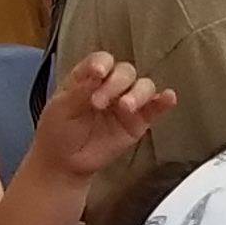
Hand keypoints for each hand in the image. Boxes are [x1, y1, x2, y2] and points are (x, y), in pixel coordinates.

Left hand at [26, 52, 171, 183]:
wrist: (64, 164)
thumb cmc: (58, 132)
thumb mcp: (61, 108)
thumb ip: (80, 90)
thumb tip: (98, 74)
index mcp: (89, 78)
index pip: (102, 60)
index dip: (103, 63)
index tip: (99, 72)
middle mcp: (111, 86)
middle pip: (126, 71)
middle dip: (116, 83)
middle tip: (99, 103)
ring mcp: (127, 103)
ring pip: (144, 86)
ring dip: (138, 93)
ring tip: (125, 108)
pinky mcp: (139, 121)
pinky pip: (156, 107)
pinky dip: (164, 100)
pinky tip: (168, 98)